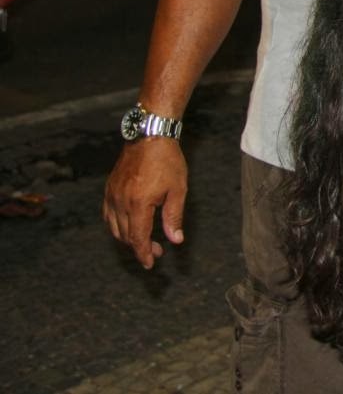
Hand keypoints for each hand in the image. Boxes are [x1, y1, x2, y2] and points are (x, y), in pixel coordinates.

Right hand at [102, 138, 187, 268]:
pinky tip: (129, 225)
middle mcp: (120, 201)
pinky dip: (116, 225)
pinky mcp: (109, 188)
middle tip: (157, 251)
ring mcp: (112, 195)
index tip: (150, 264)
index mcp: (138, 204)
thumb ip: (174, 216)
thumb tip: (175, 240)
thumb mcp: (178, 190)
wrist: (150, 136)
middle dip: (140, 247)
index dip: (144, 253)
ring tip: (145, 240)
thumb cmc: (168, 161)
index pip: (138, 238)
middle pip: (125, 235)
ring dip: (128, 238)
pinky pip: (108, 214)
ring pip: (114, 227)